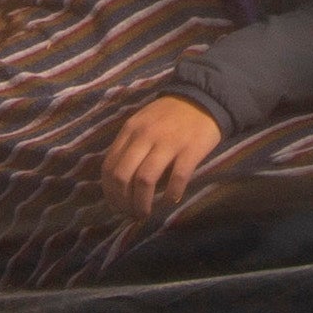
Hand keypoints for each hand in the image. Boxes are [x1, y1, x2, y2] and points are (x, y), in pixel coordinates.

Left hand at [103, 95, 225, 217]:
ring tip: (145, 213)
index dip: (109, 192)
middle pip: (123, 176)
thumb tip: (119, 181)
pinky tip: (170, 200)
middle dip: (123, 202)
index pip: (109, 166)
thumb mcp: (142, 123)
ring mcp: (168, 143)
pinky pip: (177, 178)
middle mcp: (145, 136)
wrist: (203, 98)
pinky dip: (171, 194)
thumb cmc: (169, 116)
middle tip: (130, 214)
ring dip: (142, 203)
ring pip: (145, 180)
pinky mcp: (190, 149)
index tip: (116, 206)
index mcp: (130, 130)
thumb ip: (129, 146)